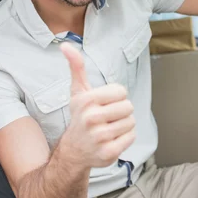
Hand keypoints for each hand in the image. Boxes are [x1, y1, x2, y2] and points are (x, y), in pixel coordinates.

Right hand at [58, 43, 135, 167]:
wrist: (74, 150)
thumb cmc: (80, 116)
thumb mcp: (78, 91)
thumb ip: (76, 67)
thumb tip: (65, 45)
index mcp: (86, 101)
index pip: (121, 92)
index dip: (116, 97)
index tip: (104, 103)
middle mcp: (91, 119)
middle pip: (128, 107)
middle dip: (121, 111)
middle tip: (107, 117)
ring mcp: (100, 137)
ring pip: (131, 122)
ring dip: (123, 125)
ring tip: (109, 128)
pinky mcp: (109, 152)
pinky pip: (131, 137)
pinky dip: (125, 138)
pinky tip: (112, 139)